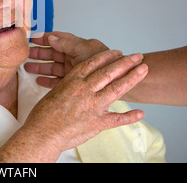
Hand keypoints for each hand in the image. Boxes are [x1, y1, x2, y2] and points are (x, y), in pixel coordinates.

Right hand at [20, 49, 147, 159]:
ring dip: (132, 78)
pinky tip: (140, 113)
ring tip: (144, 70)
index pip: (93, 63)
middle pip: (108, 72)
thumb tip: (73, 81)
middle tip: (138, 56)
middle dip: (125, 62)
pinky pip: (117, 119)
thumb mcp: (53, 92)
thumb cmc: (43, 115)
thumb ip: (66, 85)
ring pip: (116, 89)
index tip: (117, 52)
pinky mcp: (98, 123)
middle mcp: (85, 90)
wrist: (43, 134)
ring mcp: (93, 106)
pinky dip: (130, 117)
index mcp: (73, 81)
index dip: (107, 56)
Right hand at [25, 31, 108, 87]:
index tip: (33, 38)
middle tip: (26, 54)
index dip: (46, 38)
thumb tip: (51, 37)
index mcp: (79, 47)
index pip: (59, 39)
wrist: (120, 82)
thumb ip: (67, 44)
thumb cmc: (106, 64)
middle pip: (54, 53)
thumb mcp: (84, 51)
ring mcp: (75, 72)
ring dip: (41, 66)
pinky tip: (38, 80)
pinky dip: (47, 80)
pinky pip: (58, 81)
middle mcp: (76, 58)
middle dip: (40, 53)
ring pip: (54, 67)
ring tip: (27, 68)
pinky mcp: (75, 85)